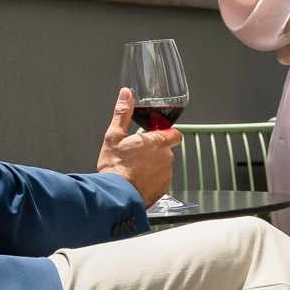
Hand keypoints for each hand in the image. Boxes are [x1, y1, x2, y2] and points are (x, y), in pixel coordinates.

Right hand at [97, 87, 178, 207]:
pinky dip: (151, 180)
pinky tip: (137, 181)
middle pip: (165, 150)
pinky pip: (160, 181)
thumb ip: (123, 113)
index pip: (175, 134)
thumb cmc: (115, 166)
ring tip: (134, 170)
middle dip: (154, 152)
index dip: (167, 134)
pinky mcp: (163, 189)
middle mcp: (166, 157)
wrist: (116, 195)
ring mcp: (166, 174)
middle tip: (136, 155)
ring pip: (162, 166)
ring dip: (152, 166)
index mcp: (158, 141)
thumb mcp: (114, 135)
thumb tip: (126, 94)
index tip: (156, 136)